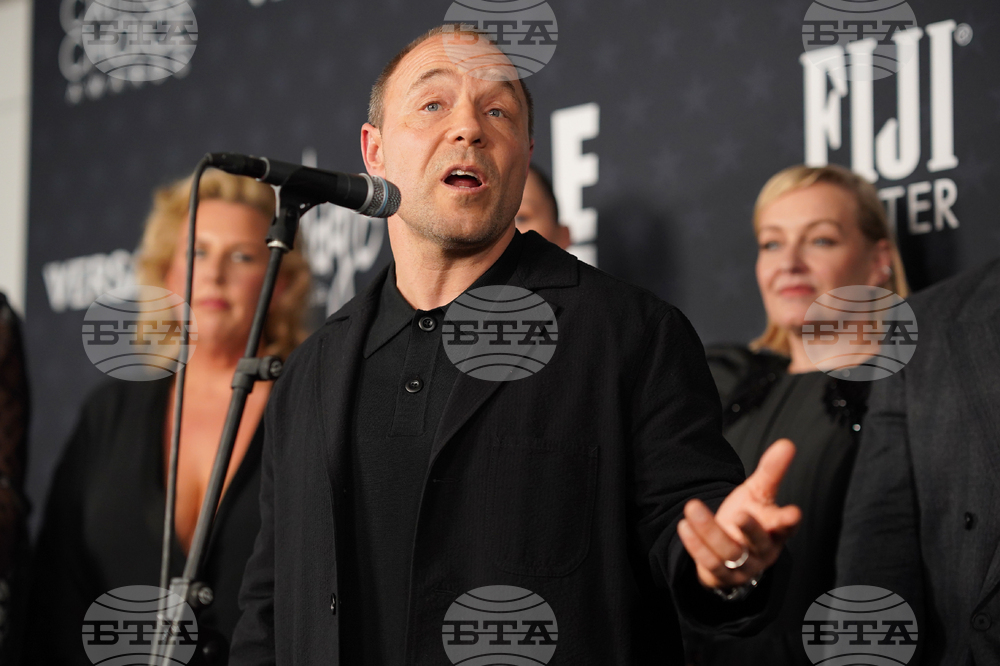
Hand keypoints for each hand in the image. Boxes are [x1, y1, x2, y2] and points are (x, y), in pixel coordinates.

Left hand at [676, 439, 800, 589]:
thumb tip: (787, 443)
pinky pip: (708, 563)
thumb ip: (771, 470)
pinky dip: (695, 545)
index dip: (789, 520)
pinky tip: (684, 525)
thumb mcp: (758, 492)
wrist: (731, 550)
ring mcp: (743, 566)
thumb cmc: (751, 515)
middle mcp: (762, 551)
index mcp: (776, 530)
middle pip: (758, 542)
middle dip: (750, 529)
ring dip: (709, 530)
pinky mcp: (722, 575)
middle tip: (740, 513)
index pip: (786, 526)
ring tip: (692, 506)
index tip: (793, 513)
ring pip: (728, 552)